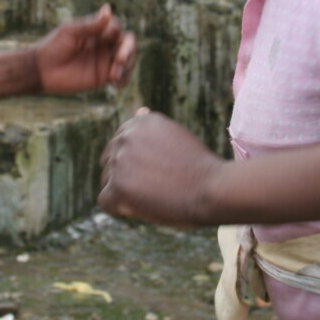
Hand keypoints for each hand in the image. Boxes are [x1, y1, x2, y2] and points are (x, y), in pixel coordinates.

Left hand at [34, 3, 136, 92]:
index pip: (116, 27)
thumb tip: (108, 9)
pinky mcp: (103, 77)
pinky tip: (118, 84)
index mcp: (96, 30)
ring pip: (128, 59)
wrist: (41, 70)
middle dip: (128, 50)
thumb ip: (90, 25)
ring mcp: (104, 60)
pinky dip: (125, 79)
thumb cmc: (52, 47)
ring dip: (128, 65)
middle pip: (127, 42)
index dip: (116, 31)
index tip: (108, 38)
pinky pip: (121, 76)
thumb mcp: (70, 32)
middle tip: (119, 60)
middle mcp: (103, 44)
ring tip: (115, 76)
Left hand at [99, 109, 223, 225]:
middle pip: (109, 161)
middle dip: (126, 176)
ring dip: (124, 192)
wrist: (214, 189)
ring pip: (107, 181)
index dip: (136, 163)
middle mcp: (126, 137)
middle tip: (158, 186)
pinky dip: (121, 209)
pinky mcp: (118, 187)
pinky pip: (105, 201)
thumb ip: (152, 128)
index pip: (119, 144)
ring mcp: (120, 161)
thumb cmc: (199, 168)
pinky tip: (145, 207)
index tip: (158, 171)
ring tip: (155, 195)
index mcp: (140, 121)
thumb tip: (139, 110)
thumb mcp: (176, 137)